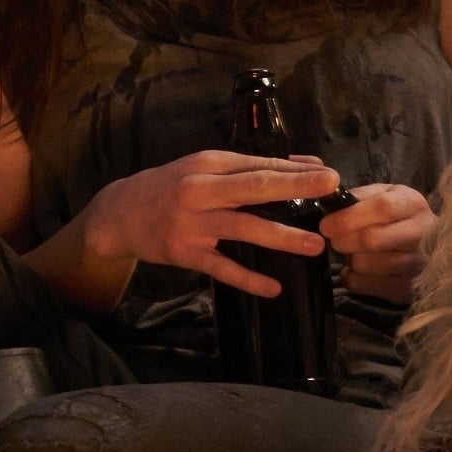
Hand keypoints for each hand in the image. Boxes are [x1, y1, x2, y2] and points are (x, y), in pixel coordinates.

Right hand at [80, 149, 342, 296]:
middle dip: (294, 187)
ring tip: (315, 244)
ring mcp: (193, 223)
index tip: (330, 175)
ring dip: (282, 237)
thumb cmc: (173, 187)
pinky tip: (273, 288)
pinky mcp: (186, 253)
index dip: (295, 170)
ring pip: (244, 228)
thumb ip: (253, 167)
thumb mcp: (206, 168)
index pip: (259, 166)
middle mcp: (200, 190)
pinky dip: (249, 279)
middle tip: (329, 189)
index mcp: (209, 164)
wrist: (120, 213)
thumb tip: (306, 164)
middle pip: (254, 188)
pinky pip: (223, 268)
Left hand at [325, 181, 434, 301]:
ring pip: (364, 264)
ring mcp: (416, 264)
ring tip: (354, 252)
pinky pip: (363, 285)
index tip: (326, 225)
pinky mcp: (405, 288)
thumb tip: (332, 205)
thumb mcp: (387, 195)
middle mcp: (421, 234)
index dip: (348, 217)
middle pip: (370, 239)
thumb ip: (361, 196)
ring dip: (349, 259)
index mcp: (414, 204)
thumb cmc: (401, 217)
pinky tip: (359, 270)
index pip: (381, 208)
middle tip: (336, 239)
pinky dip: (351, 278)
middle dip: (342, 240)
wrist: (433, 248)